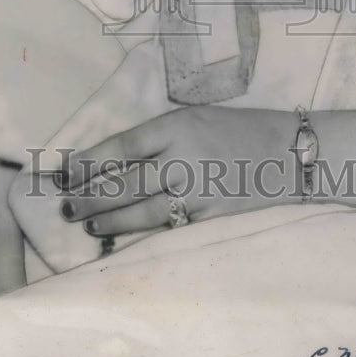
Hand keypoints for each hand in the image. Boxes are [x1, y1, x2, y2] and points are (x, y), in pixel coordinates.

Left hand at [55, 107, 294, 235]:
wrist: (290, 154)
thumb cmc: (239, 128)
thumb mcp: (195, 118)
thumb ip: (159, 137)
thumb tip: (116, 159)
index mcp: (175, 127)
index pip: (120, 147)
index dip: (88, 162)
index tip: (65, 172)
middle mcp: (182, 159)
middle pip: (123, 183)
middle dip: (89, 196)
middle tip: (66, 206)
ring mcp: (196, 192)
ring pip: (141, 212)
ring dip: (110, 220)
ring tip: (88, 223)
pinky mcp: (210, 218)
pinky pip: (168, 228)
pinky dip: (142, 234)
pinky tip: (123, 238)